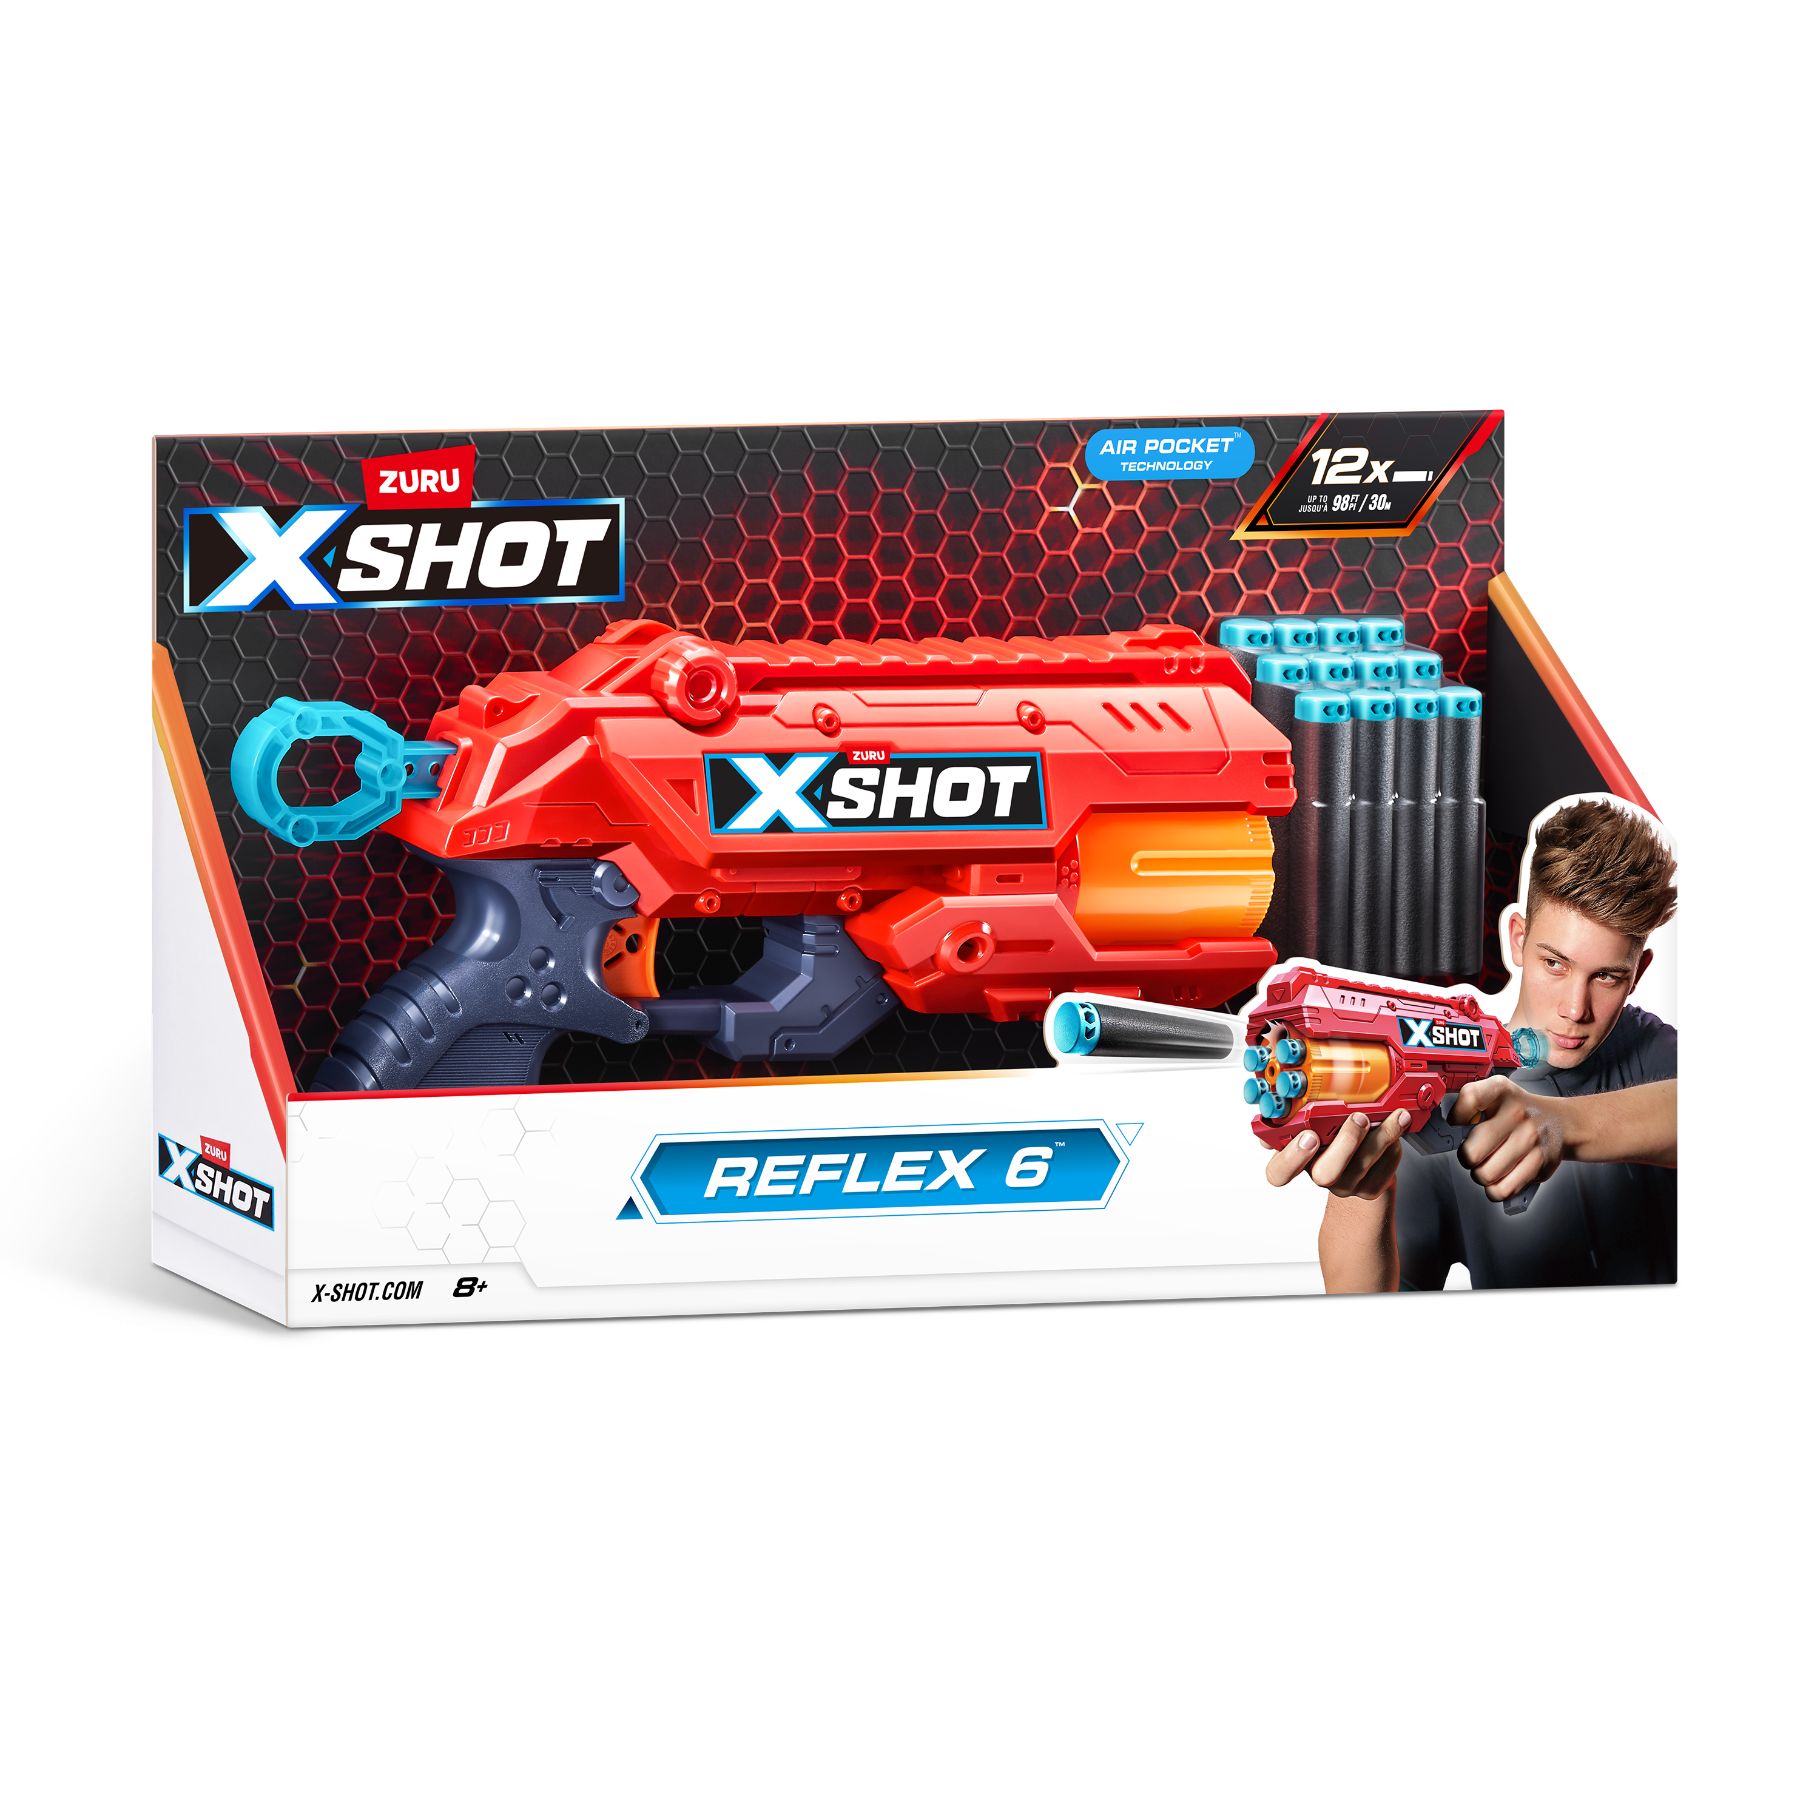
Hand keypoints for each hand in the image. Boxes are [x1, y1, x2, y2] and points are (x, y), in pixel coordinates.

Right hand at [1263, 1108, 1410, 1199]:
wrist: (1355, 1164)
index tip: (1309, 1135)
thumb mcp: (1310, 1121)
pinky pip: (1385, 1171)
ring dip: (1382, 1137)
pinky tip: (1398, 1129)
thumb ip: (1297, 1112)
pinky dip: (1394, 1148)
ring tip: (1395, 1116)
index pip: (1278, 1172)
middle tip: (1359, 1118)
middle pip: (1325, 1174)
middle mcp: (1318, 1175)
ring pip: (1362, 1167)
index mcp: (1296, 1158)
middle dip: (1345, 1143)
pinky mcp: (1370, 1189)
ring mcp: (1345, 1185)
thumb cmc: (1330, 1135)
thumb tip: (1284, 1102)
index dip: (1292, 1157)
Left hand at [1450, 1077, 1566, 1202]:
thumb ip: (1469, 1103)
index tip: (1458, 1123)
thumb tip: (1447, 1126)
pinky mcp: (1539, 1163)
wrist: (1561, 1123)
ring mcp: (1529, 1139)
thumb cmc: (1519, 1112)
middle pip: (1471, 1152)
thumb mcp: (1496, 1094)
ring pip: (1485, 1174)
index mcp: (1500, 1091)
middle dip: (1467, 1158)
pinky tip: (1500, 1177)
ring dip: (1481, 1175)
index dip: (1457, 1115)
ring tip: (1488, 1165)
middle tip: (1473, 1154)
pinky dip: (1495, 1189)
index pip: (1469, 1098)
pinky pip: (1503, 1189)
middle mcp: (1516, 1113)